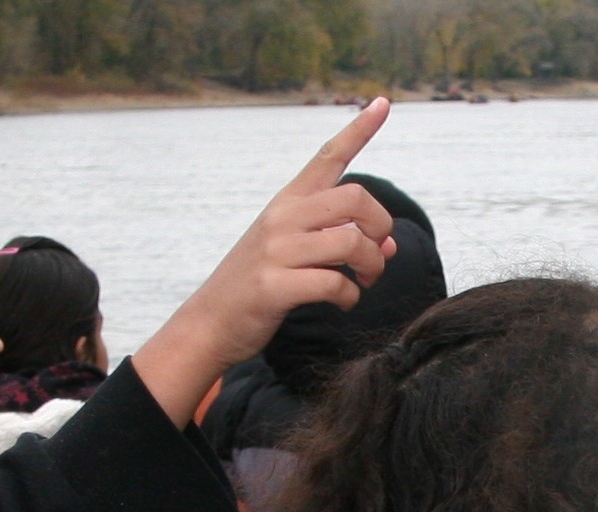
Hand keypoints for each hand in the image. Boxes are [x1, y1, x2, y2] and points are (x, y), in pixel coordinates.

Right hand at [133, 97, 395, 423]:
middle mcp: (282, 217)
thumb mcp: (293, 250)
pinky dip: (350, 296)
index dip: (359, 129)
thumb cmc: (258, 285)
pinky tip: (343, 302)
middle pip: (355, 199)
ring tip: (364, 282)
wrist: (210, 322)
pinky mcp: (274, 286)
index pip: (328, 156)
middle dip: (380, 228)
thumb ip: (336, 240)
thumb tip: (388, 245)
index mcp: (287, 202)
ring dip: (371, 267)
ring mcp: (276, 250)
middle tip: (378, 254)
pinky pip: (335, 284)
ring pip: (351, 243)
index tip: (383, 103)